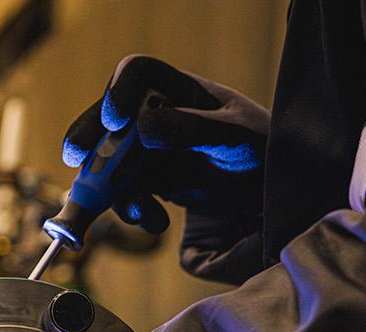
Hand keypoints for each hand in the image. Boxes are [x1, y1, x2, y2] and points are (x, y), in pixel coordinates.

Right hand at [65, 56, 267, 281]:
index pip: (137, 74)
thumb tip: (141, 126)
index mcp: (184, 91)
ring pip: (107, 162)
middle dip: (88, 142)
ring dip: (109, 191)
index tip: (116, 122)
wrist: (288, 198)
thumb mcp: (239, 139)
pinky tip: (156, 223)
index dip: (118, 93)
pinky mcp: (154, 184)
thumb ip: (193, 129)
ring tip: (141, 216)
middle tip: (77, 164)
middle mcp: (160, 116)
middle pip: (106, 119)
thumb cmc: (273, 154)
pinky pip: (123, 193)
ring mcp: (153, 151)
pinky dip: (129, 210)